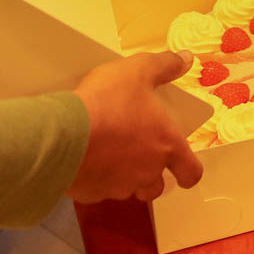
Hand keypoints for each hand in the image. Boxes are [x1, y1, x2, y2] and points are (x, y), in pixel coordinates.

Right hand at [68, 51, 203, 203]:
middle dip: (151, 176)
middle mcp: (147, 172)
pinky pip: (98, 190)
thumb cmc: (107, 102)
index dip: (188, 171)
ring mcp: (118, 187)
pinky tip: (84, 159)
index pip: (191, 172)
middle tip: (137, 155)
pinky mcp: (91, 194)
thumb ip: (164, 65)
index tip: (181, 168)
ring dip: (123, 177)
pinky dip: (95, 179)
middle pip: (156, 186)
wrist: (63, 135)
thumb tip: (187, 59)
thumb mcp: (137, 71)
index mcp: (166, 145)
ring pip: (127, 190)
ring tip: (108, 155)